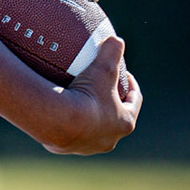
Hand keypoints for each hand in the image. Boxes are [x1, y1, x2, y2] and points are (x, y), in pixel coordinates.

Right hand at [33, 36, 140, 154]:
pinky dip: (65, 125)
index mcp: (124, 122)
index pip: (133, 103)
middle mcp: (109, 139)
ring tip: (76, 102)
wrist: (57, 121)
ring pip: (91, 131)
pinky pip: (67, 134)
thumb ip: (112, 51)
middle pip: (114, 120)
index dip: (131, 88)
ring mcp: (87, 147)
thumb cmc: (86, 96)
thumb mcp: (102, 68)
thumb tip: (117, 39)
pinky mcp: (64, 149)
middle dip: (109, 105)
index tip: (125, 77)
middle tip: (100, 90)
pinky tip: (56, 114)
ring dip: (87, 119)